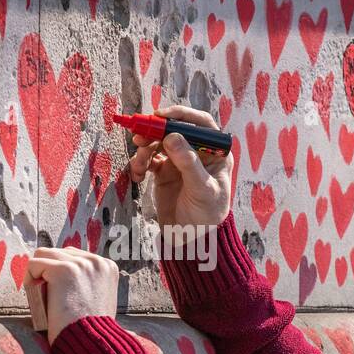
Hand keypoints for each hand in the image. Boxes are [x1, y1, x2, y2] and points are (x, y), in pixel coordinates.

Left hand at [25, 247, 118, 342]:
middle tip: (43, 292)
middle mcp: (96, 261)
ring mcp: (80, 264)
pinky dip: (29, 278)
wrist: (90, 343)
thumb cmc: (91, 330)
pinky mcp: (63, 270)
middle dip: (47, 270)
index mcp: (107, 266)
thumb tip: (67, 280)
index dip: (59, 271)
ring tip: (37, 293)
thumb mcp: (98, 300)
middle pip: (58, 252)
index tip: (55, 290)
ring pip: (44, 255)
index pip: (73, 256)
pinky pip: (34, 264)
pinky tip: (33, 293)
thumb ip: (88, 284)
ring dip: (38, 273)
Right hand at [127, 104, 231, 228]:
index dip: (181, 115)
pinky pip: (148, 159)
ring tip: (139, 167)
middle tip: (138, 137)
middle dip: (154, 132)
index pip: (200, 123)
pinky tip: (138, 176)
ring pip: (157, 143)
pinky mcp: (163, 171)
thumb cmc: (206, 215)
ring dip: (144, 151)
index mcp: (214, 151)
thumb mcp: (201, 189)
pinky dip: (140, 164)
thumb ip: (188, 163)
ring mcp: (179, 161)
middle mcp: (197, 152)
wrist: (191, 239)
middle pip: (173, 130)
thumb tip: (172, 137)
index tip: (161, 115)